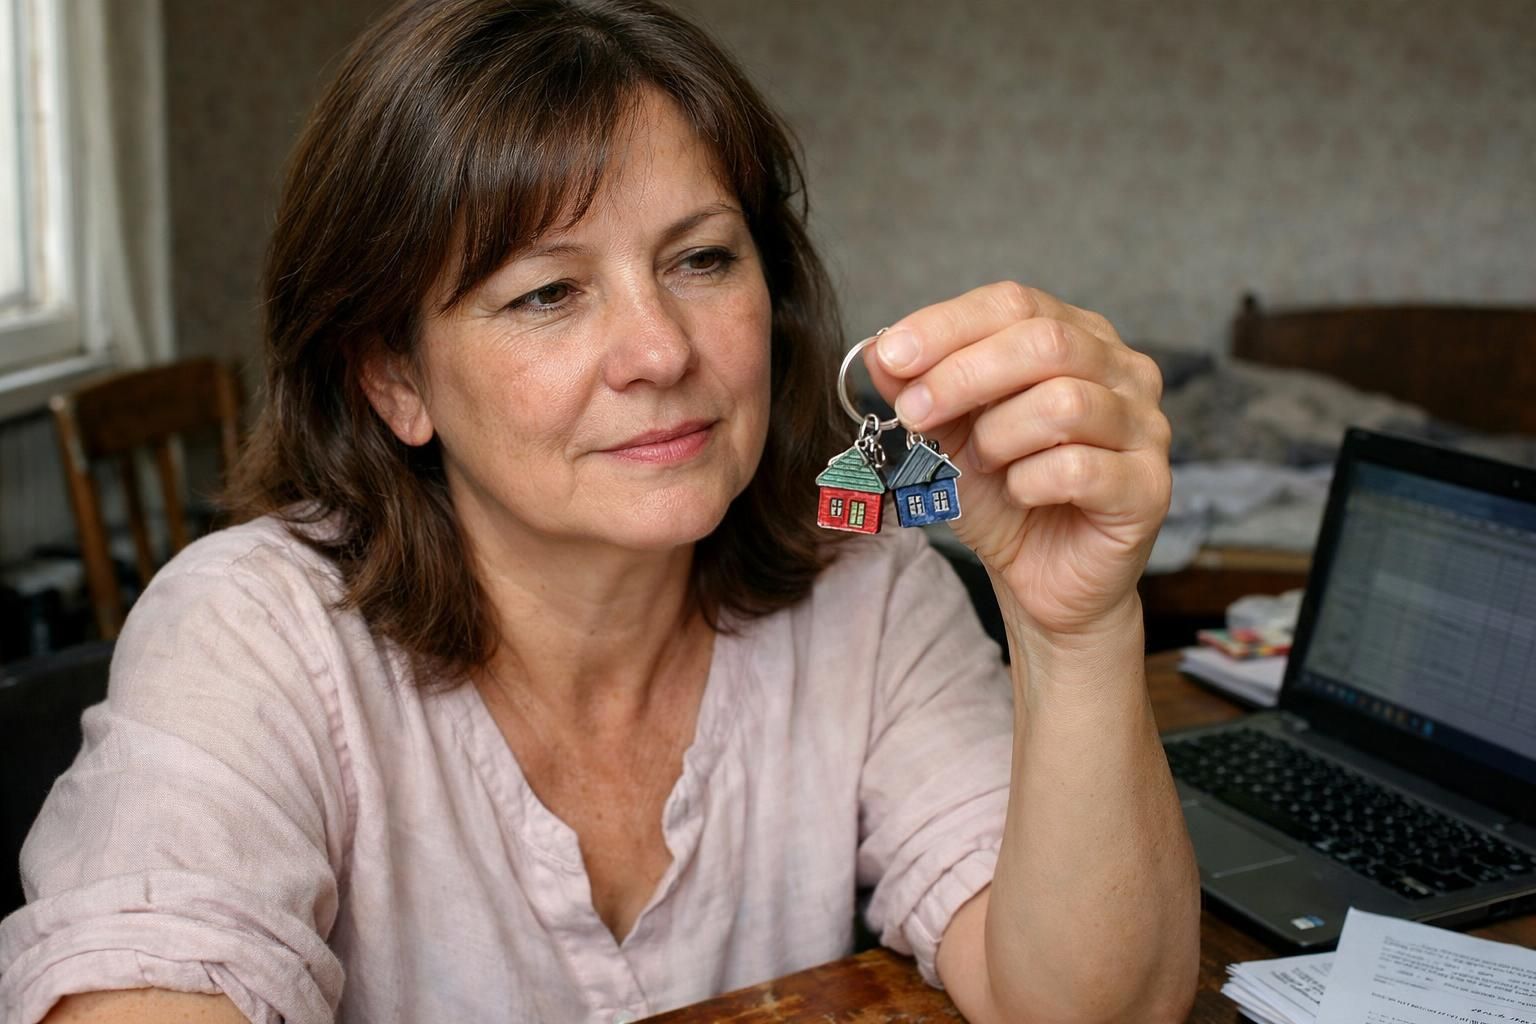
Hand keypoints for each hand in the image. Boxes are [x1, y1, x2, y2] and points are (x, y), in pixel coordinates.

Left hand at [864, 282, 1170, 643]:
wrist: (1038, 578)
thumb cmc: (1002, 495)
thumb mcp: (947, 435)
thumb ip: (918, 388)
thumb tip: (879, 352)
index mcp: (1077, 337)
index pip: (1014, 303)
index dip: (947, 325)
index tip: (891, 355)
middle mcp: (1123, 371)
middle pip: (1046, 342)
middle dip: (964, 375)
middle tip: (914, 411)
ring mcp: (1146, 427)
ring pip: (1065, 403)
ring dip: (998, 436)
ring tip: (982, 463)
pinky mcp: (1149, 487)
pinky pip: (1079, 469)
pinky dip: (1029, 483)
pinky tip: (1019, 494)